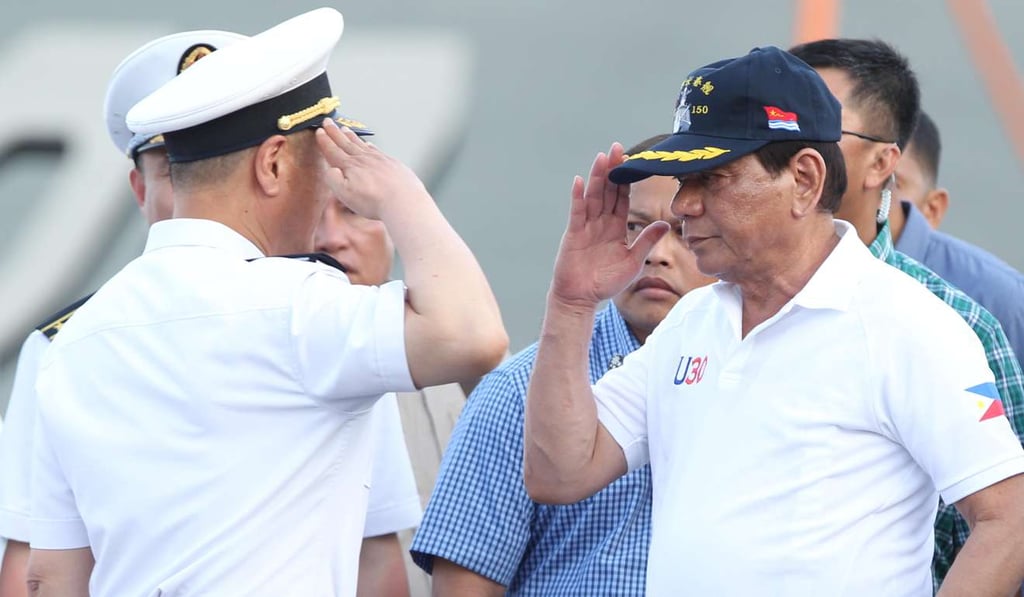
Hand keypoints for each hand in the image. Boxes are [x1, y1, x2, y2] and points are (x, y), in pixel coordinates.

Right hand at [314, 118, 429, 219]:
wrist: (403, 200)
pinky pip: (377, 150)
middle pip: (346, 143)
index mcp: (350, 166)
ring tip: (344, 129)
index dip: (325, 141)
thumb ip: (333, 180)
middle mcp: (364, 159)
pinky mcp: (392, 163)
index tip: (319, 131)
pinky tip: (368, 144)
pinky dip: (369, 145)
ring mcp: (379, 159)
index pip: (333, 150)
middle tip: (328, 122)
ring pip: (361, 144)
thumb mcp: (345, 194)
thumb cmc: (375, 201)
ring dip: (351, 136)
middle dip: (335, 132)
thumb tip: (330, 169)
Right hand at [550, 142, 669, 307]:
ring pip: (593, 197)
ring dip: (597, 177)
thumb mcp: (633, 262)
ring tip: (602, 157)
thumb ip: (646, 241)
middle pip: (607, 191)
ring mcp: (586, 227)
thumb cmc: (606, 283)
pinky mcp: (573, 234)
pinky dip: (578, 197)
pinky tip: (580, 182)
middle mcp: (600, 223)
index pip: (622, 198)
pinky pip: (577, 213)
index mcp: (616, 228)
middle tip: (618, 148)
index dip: (627, 180)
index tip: (633, 161)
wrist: (582, 298)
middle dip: (613, 170)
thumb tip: (666, 224)